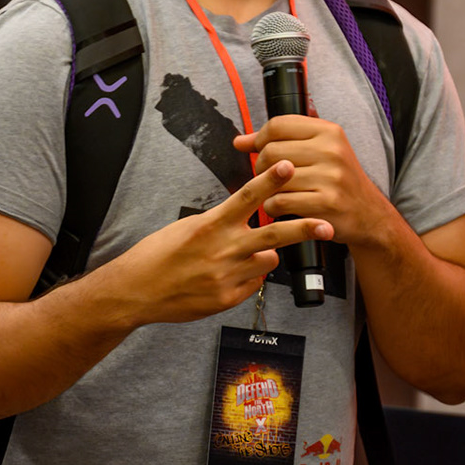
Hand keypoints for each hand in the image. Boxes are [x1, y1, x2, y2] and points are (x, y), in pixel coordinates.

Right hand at [104, 161, 331, 326]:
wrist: (138, 290)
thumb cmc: (158, 255)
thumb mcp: (188, 228)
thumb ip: (220, 223)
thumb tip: (246, 218)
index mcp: (211, 225)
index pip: (246, 197)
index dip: (270, 180)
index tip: (288, 165)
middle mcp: (223, 249)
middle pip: (273, 234)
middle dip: (304, 227)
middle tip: (326, 223)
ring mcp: (227, 276)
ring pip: (267, 260)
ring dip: (263, 255)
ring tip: (241, 256)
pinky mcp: (227, 298)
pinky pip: (253, 283)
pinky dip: (247, 277)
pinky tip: (226, 277)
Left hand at [234, 115, 393, 246]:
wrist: (369, 214)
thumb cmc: (338, 181)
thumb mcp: (320, 151)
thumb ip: (281, 141)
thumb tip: (240, 141)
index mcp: (329, 132)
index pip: (278, 125)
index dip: (260, 139)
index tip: (259, 151)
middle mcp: (332, 150)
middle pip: (271, 151)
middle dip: (261, 167)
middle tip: (269, 178)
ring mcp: (331, 177)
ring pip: (274, 179)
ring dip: (267, 190)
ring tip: (278, 194)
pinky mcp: (326, 203)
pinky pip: (280, 202)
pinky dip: (273, 207)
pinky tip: (283, 207)